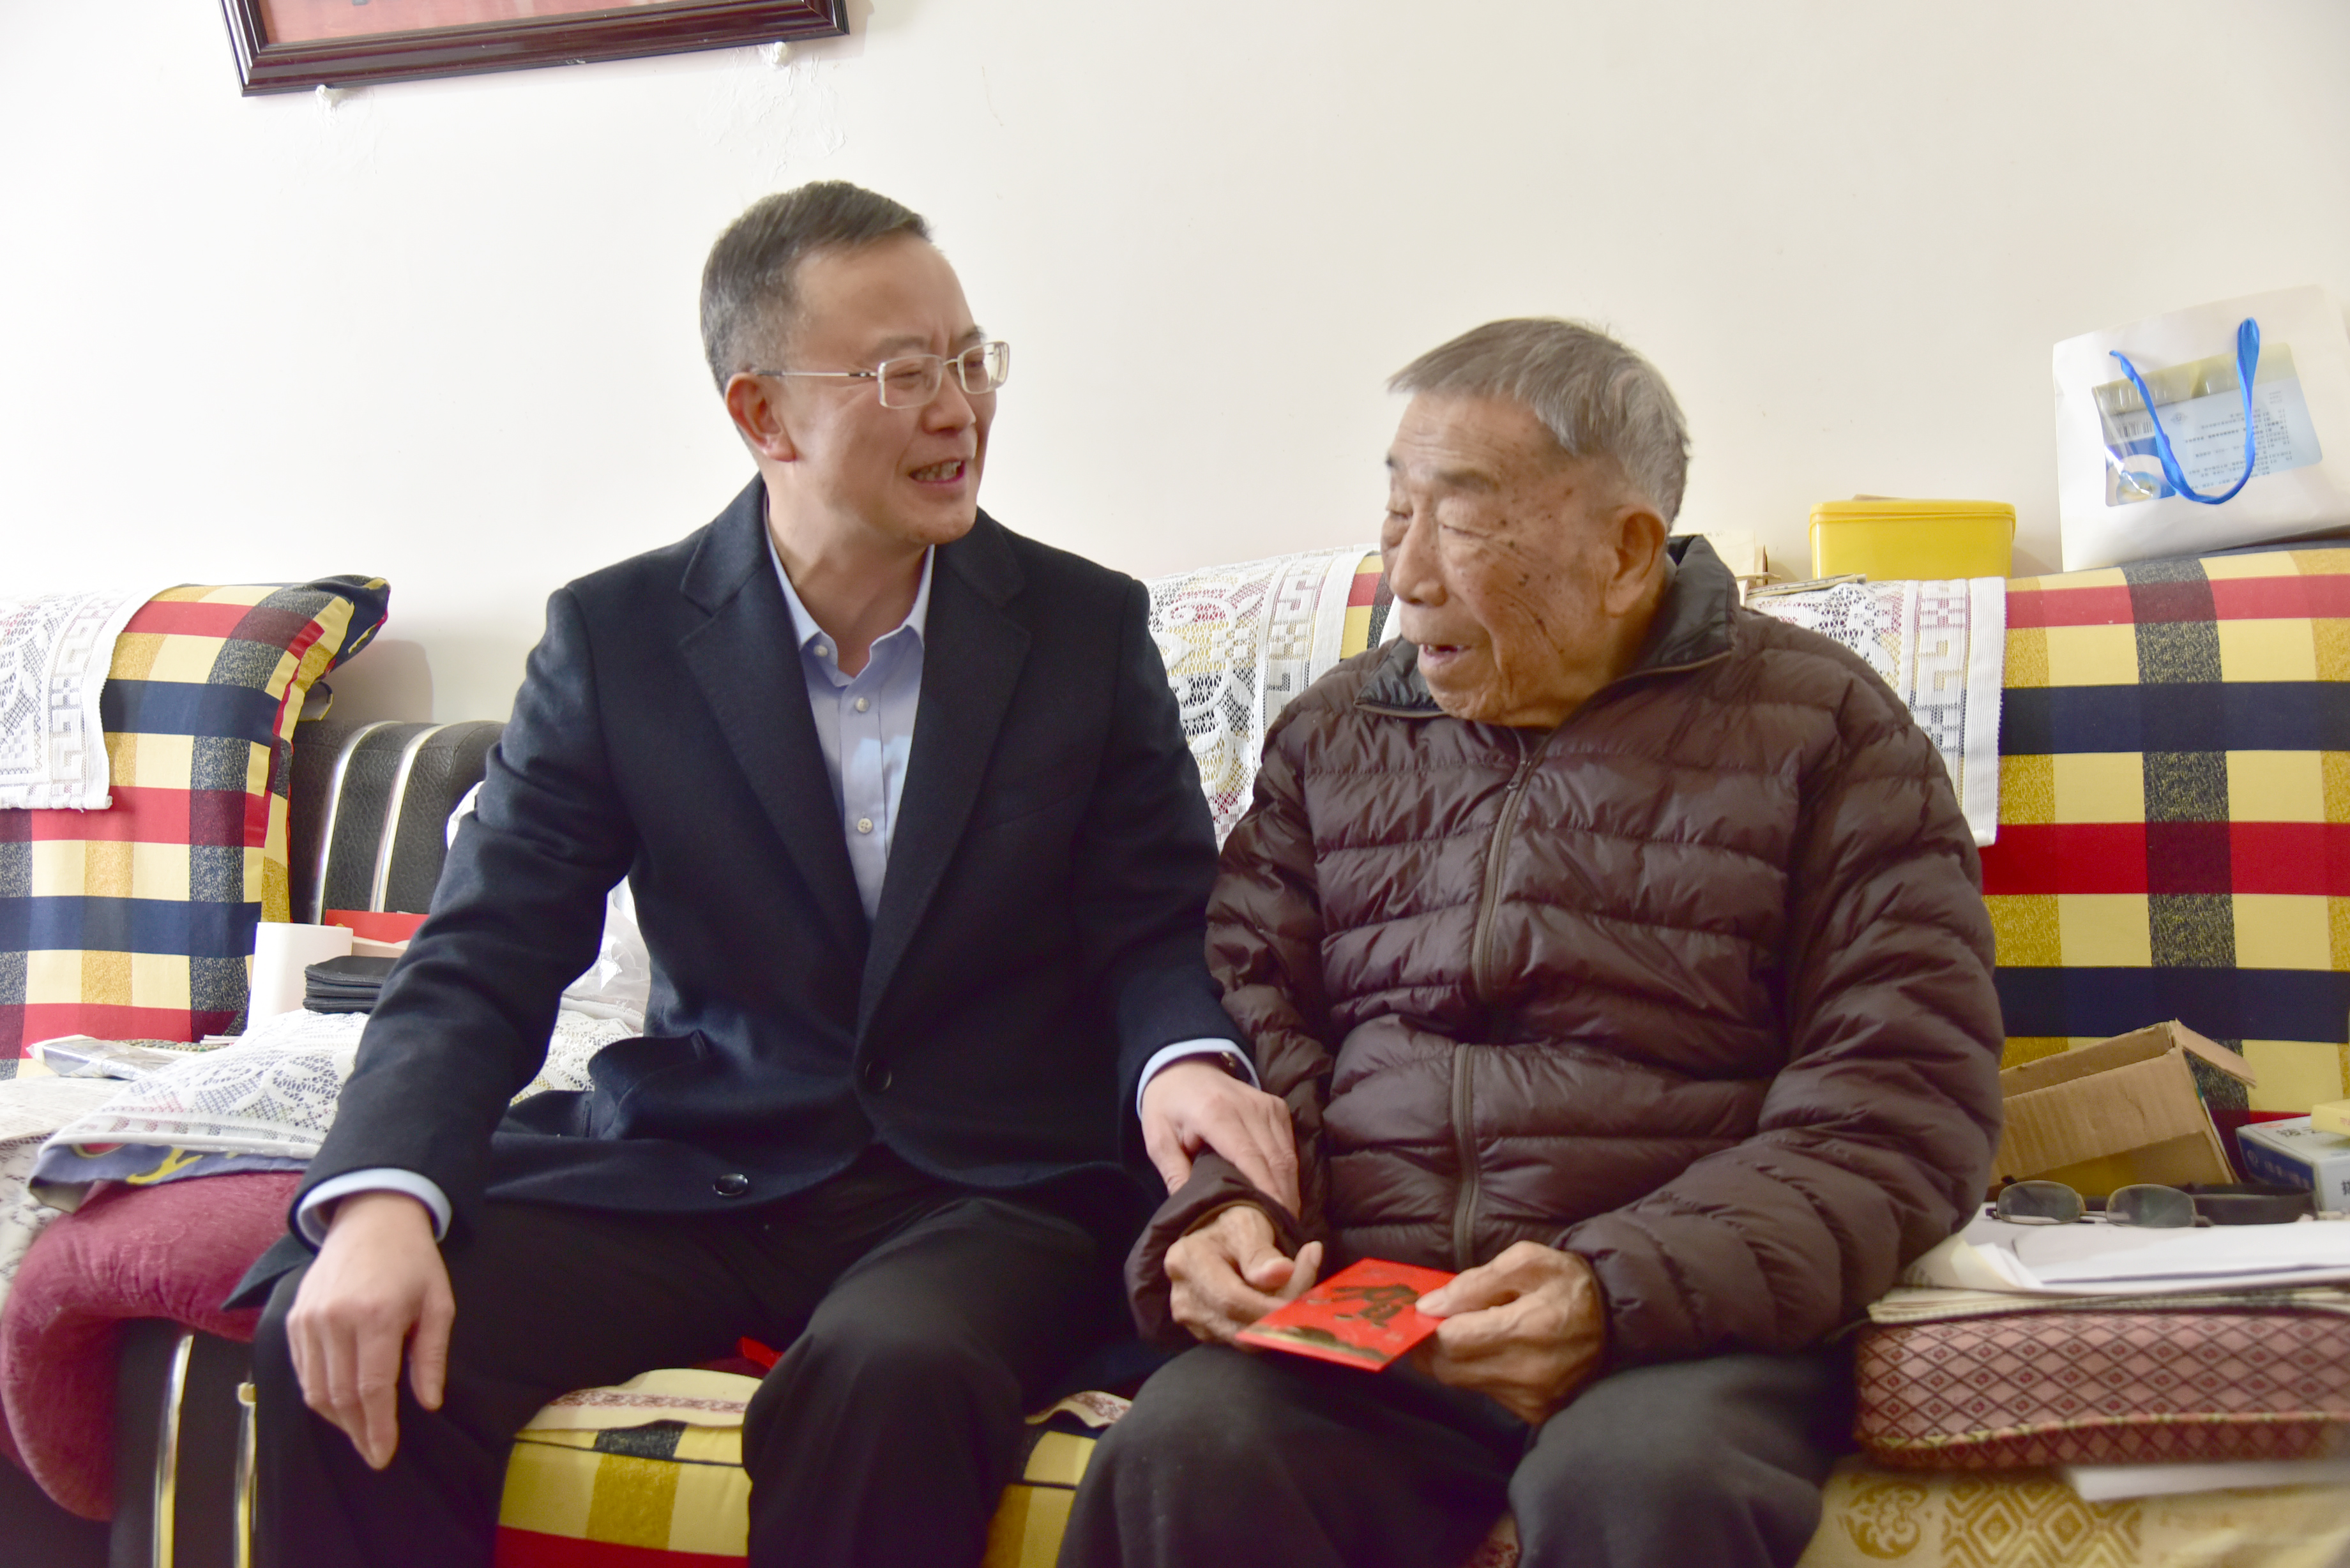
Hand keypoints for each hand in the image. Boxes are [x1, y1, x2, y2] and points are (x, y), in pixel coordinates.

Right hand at [285, 1191, 454, 1469]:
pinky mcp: (293, 1318)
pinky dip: (317, 1393)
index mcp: (375, 1316)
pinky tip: (338, 1403)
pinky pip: (301, 1370)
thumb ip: (431, 1355)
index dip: (377, 1428)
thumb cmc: (413, 1261)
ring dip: (336, 1418)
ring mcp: (308, 1320)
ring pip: (314, 1389)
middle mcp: (335, 1320)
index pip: (372, 1389)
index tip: (383, 1455)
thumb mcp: (438, 1302)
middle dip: (357, 1431)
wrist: (372, 1218)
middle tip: (373, 1452)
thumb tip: (429, 1403)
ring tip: (359, 1432)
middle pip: (340, 1395)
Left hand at [1141, 1057, 1300, 1212]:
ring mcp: (1266, 1105)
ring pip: (1287, 1156)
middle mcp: (1248, 1107)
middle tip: (1281, 1235)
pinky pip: (1289, 1146)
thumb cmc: (1168, 1106)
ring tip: (1285, 1223)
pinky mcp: (1276, 1107)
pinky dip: (1288, 1173)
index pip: (1250, 1158)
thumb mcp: (1158, 1140)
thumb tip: (1192, 1212)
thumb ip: (1175, 1174)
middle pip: (1276, 1161)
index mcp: (1216, 1113)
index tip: (1273, 1222)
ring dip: (1289, 1190)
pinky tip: (1283, 1197)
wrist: (1183, 1066)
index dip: (1266, 1192)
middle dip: (1283, 1200)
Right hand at [1165, 1204, 1324, 1344]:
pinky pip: (1245, 1339)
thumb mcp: (1249, 1226)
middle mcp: (1183, 1297)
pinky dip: (1267, 1325)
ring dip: (1277, 1320)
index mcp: (1187, 1261)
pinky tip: (1275, 1300)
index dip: (1271, 1306)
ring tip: (1294, 1287)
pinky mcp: (1207, 1333)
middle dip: (1281, 1313)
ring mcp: (1192, 1319)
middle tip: (1310, 1290)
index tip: (1306, 1297)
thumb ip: (1261, 1252)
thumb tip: (1281, 1273)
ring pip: (1246, 1338)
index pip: (1232, 1299)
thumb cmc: (1235, 1228)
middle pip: (1240, 1324)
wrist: (1222, 1237)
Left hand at [1413, 1243, 1605, 1424]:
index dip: (1429, 1326)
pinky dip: (1479, 1371)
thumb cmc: (1568, 1284)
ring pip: (1463, 1383)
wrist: (1615, 1320)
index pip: (1451, 1341)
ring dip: (1456, 1358)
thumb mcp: (1526, 1262)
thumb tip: (1430, 1306)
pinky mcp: (1535, 1413)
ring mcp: (1532, 1398)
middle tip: (1439, 1322)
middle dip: (1433, 1345)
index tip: (1426, 1312)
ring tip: (1474, 1331)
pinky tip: (1497, 1351)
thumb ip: (1474, 1283)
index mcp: (1528, 1329)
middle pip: (1449, 1368)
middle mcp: (1529, 1373)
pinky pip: (1485, 1393)